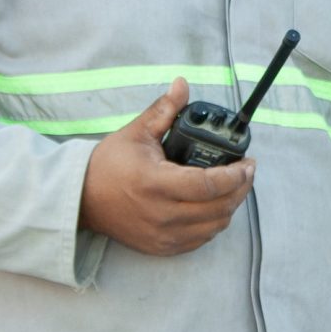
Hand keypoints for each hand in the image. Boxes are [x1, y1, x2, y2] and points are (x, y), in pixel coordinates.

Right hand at [78, 78, 256, 256]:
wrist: (82, 198)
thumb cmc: (109, 165)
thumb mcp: (137, 133)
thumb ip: (164, 110)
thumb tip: (182, 85)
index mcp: (156, 184)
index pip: (209, 185)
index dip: (235, 175)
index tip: (248, 163)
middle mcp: (162, 214)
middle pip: (219, 208)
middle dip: (240, 189)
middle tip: (246, 172)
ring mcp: (163, 235)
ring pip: (214, 227)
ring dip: (230, 207)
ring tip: (233, 188)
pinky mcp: (162, 247)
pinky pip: (200, 240)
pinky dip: (213, 224)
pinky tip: (213, 207)